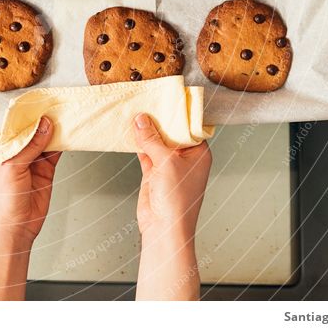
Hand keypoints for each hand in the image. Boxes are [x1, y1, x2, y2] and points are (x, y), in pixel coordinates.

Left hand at [0, 116, 60, 300]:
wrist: (15, 230)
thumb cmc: (1, 202)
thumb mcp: (12, 169)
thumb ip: (29, 146)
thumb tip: (44, 124)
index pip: (9, 122)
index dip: (21, 110)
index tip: (36, 98)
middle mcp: (13, 150)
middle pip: (29, 127)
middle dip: (41, 116)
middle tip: (56, 102)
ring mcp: (30, 159)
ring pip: (44, 137)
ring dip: (55, 127)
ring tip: (66, 113)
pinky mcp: (45, 168)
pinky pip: (55, 150)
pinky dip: (63, 141)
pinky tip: (70, 132)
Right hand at [133, 113, 211, 238]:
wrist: (164, 228)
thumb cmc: (177, 200)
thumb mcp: (166, 162)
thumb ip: (152, 139)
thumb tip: (141, 120)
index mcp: (198, 153)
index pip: (188, 127)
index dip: (176, 113)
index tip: (164, 99)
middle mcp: (185, 158)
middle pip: (170, 133)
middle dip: (157, 120)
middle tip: (145, 102)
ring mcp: (168, 166)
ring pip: (156, 142)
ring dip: (145, 132)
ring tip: (133, 114)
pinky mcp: (154, 173)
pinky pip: (145, 153)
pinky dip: (137, 144)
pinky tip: (129, 133)